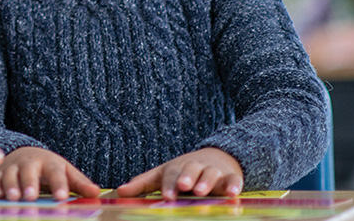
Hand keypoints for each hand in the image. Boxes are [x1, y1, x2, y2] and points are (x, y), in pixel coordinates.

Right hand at [0, 146, 100, 200]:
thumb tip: (96, 193)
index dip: (59, 184)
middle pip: (29, 170)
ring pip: (10, 174)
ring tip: (14, 197)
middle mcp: (29, 163)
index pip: (56, 172)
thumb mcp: (66, 172)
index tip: (62, 196)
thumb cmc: (49, 168)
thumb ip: (79, 183)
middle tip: (32, 196)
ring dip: (11, 185)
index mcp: (49, 163)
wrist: (26, 153)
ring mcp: (13, 167)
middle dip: (30, 183)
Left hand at [117, 148, 243, 198]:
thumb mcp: (162, 175)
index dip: (169, 185)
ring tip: (202, 192)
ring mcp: (213, 171)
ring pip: (210, 174)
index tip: (167, 196)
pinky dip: (234, 186)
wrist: (214, 157)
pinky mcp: (230, 177)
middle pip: (190, 170)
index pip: (170, 174)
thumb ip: (142, 184)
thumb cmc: (182, 171)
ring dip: (206, 182)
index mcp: (176, 168)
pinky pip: (233, 180)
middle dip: (187, 178)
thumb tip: (119, 192)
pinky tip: (233, 194)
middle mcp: (194, 167)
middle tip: (184, 187)